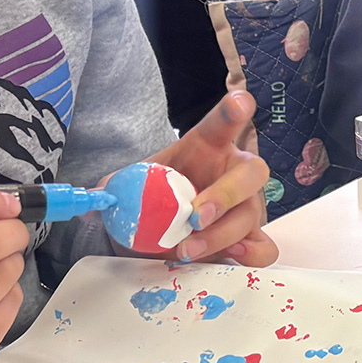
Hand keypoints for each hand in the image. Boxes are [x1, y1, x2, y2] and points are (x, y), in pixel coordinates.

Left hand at [131, 91, 277, 266]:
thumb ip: (119, 187)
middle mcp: (234, 172)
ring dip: (220, 235)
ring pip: (251, 215)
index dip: (234, 111)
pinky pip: (264, 248)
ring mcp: (246, 206)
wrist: (159, 231)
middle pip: (253, 171)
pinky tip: (226, 258)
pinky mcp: (249, 238)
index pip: (223, 123)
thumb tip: (97, 196)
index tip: (239, 104)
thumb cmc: (154, 198)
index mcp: (208, 147)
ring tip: (187, 250)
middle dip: (225, 194)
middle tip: (194, 216)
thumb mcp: (134, 186)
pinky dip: (248, 254)